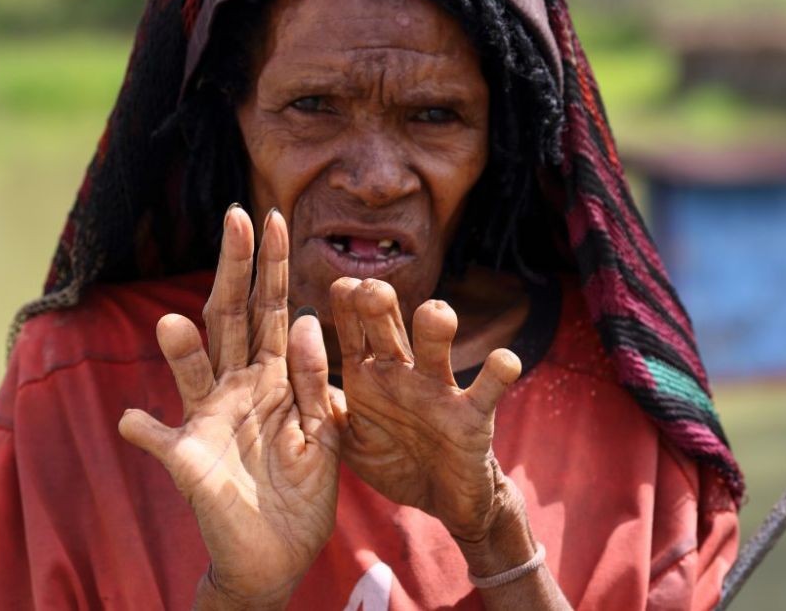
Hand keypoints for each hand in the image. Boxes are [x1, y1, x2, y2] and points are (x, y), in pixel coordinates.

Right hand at [119, 208, 339, 607]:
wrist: (279, 554)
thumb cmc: (303, 491)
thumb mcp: (325, 432)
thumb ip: (314, 379)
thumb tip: (306, 319)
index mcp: (275, 376)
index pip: (272, 310)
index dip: (272, 266)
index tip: (273, 218)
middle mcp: (237, 386)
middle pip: (232, 318)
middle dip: (235, 270)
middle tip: (237, 219)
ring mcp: (207, 419)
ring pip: (193, 368)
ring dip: (181, 349)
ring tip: (173, 324)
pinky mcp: (186, 459)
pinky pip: (158, 440)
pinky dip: (143, 430)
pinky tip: (129, 420)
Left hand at [329, 278, 521, 541]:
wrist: (441, 500)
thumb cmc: (392, 459)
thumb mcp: (348, 438)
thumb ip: (321, 406)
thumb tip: (282, 372)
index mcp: (369, 376)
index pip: (353, 333)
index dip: (346, 309)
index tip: (340, 285)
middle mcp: (403, 373)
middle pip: (390, 331)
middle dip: (380, 308)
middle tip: (371, 289)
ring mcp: (440, 390)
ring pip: (436, 351)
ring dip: (436, 330)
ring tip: (435, 312)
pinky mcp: (473, 416)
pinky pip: (487, 389)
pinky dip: (498, 373)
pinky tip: (504, 360)